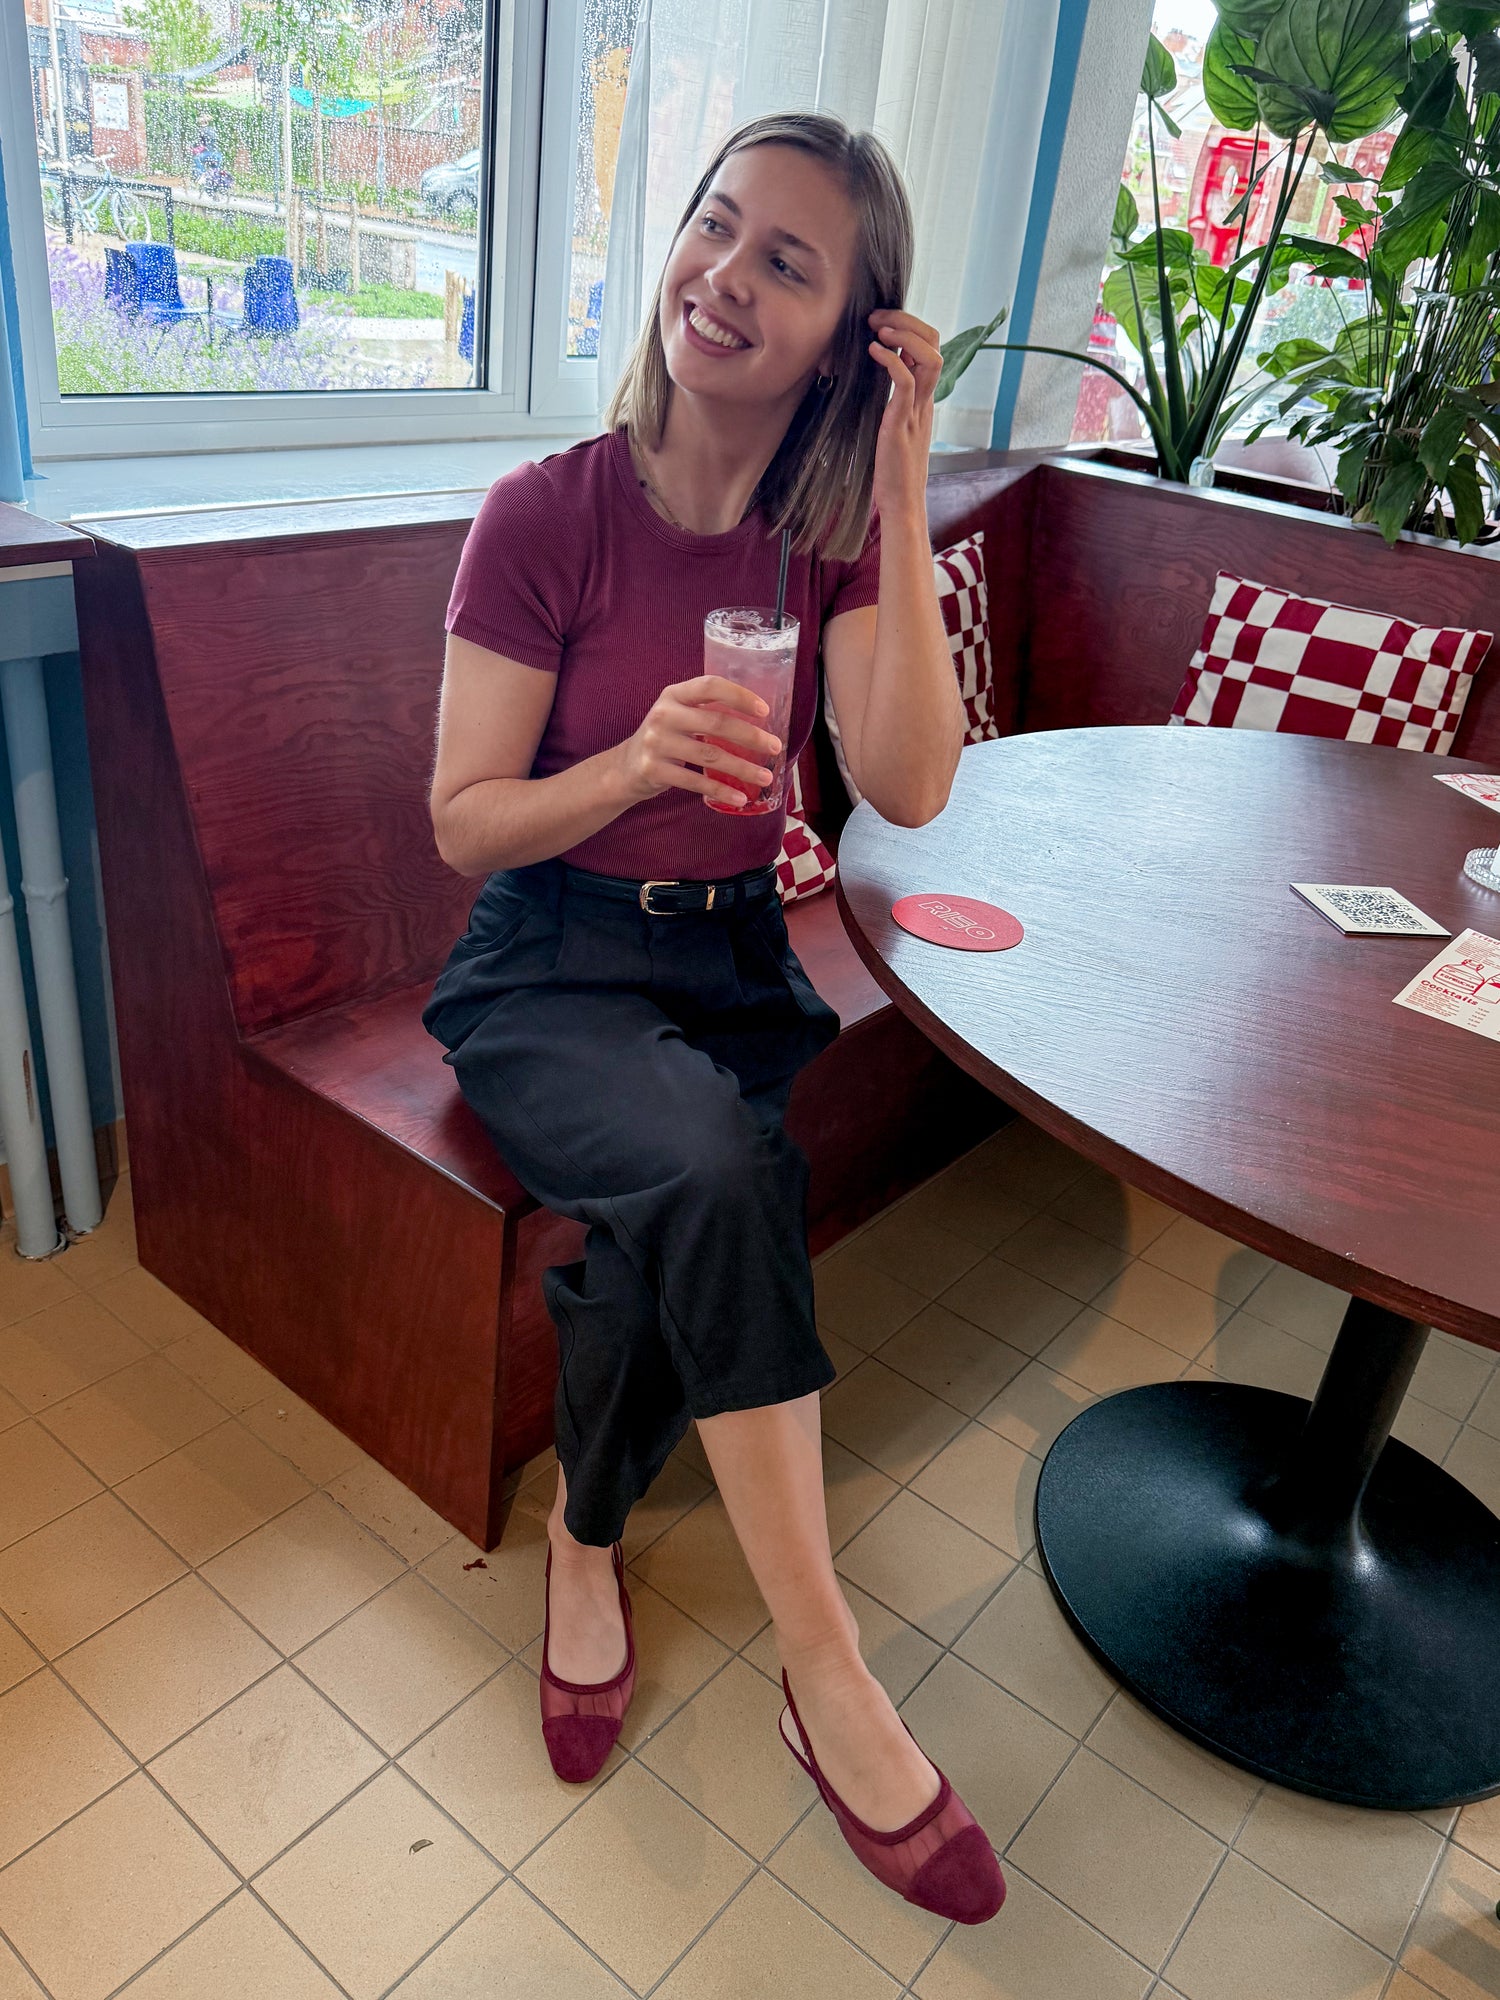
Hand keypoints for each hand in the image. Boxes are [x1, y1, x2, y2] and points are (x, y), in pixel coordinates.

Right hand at [614, 674, 780, 808]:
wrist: (624, 767)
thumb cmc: (664, 739)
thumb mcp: (678, 715)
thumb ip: (706, 711)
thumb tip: (758, 722)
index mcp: (673, 694)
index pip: (710, 686)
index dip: (739, 696)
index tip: (764, 711)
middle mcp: (664, 714)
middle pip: (717, 723)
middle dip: (751, 737)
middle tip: (775, 747)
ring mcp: (657, 743)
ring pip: (711, 756)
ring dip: (743, 768)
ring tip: (765, 777)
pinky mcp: (655, 770)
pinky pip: (696, 782)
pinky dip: (721, 792)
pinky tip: (740, 798)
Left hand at [866, 309, 941, 525]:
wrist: (902, 502)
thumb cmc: (893, 469)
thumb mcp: (894, 426)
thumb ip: (893, 403)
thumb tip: (877, 382)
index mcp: (925, 398)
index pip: (931, 347)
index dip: (910, 327)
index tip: (882, 322)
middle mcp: (926, 400)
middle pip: (935, 344)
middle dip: (908, 321)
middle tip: (877, 317)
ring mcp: (917, 410)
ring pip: (929, 358)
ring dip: (904, 335)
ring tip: (878, 328)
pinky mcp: (902, 422)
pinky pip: (907, 382)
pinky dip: (891, 360)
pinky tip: (873, 351)